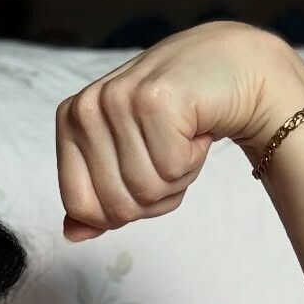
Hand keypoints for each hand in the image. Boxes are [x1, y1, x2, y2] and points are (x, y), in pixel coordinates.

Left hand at [55, 23, 300, 240]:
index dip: (120, 211)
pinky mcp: (155, 100)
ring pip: (145, 190)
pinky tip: (196, 128)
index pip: (78, 206)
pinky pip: (171, 170)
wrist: (233, 68)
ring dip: (178, 176)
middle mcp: (86, 107)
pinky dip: (193, 160)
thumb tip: (73, 234)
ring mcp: (118, 100)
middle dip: (154, 196)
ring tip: (183, 138)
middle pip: (114, 205)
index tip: (144, 173)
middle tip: (170, 154)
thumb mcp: (129, 157)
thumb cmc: (178, 118)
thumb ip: (98, 196)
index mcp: (70, 121)